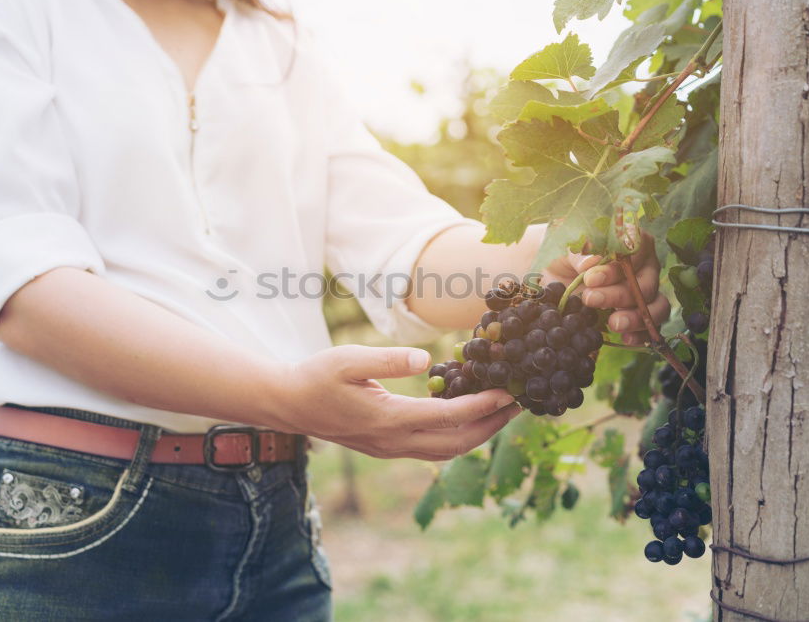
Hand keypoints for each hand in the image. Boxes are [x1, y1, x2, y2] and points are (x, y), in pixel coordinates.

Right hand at [280, 345, 521, 460]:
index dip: (484, 405)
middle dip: (493, 425)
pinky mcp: (387, 448)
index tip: (510, 391)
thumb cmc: (315, 376)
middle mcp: (395, 442)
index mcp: (389, 420)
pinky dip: (457, 436)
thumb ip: (388, 360)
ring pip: (447, 450)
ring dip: (478, 434)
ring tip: (502, 412)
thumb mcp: (348, 360)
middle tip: (520, 404)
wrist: (288, 405)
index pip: (450, 417)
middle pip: (458, 442)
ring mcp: (391, 449)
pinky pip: (432, 449)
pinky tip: (465, 417)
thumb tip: (426, 358)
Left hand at [546, 232, 668, 345]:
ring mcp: (646, 292)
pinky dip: (641, 335)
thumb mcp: (563, 251)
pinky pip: (651, 327)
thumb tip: (591, 263)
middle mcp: (644, 266)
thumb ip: (578, 253)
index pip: (635, 254)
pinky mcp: (640, 315)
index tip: (591, 279)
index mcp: (631, 242)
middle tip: (591, 300)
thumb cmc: (563, 257)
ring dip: (636, 317)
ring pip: (656, 306)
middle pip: (645, 283)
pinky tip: (625, 339)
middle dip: (619, 295)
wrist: (554, 278)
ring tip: (613, 324)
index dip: (616, 268)